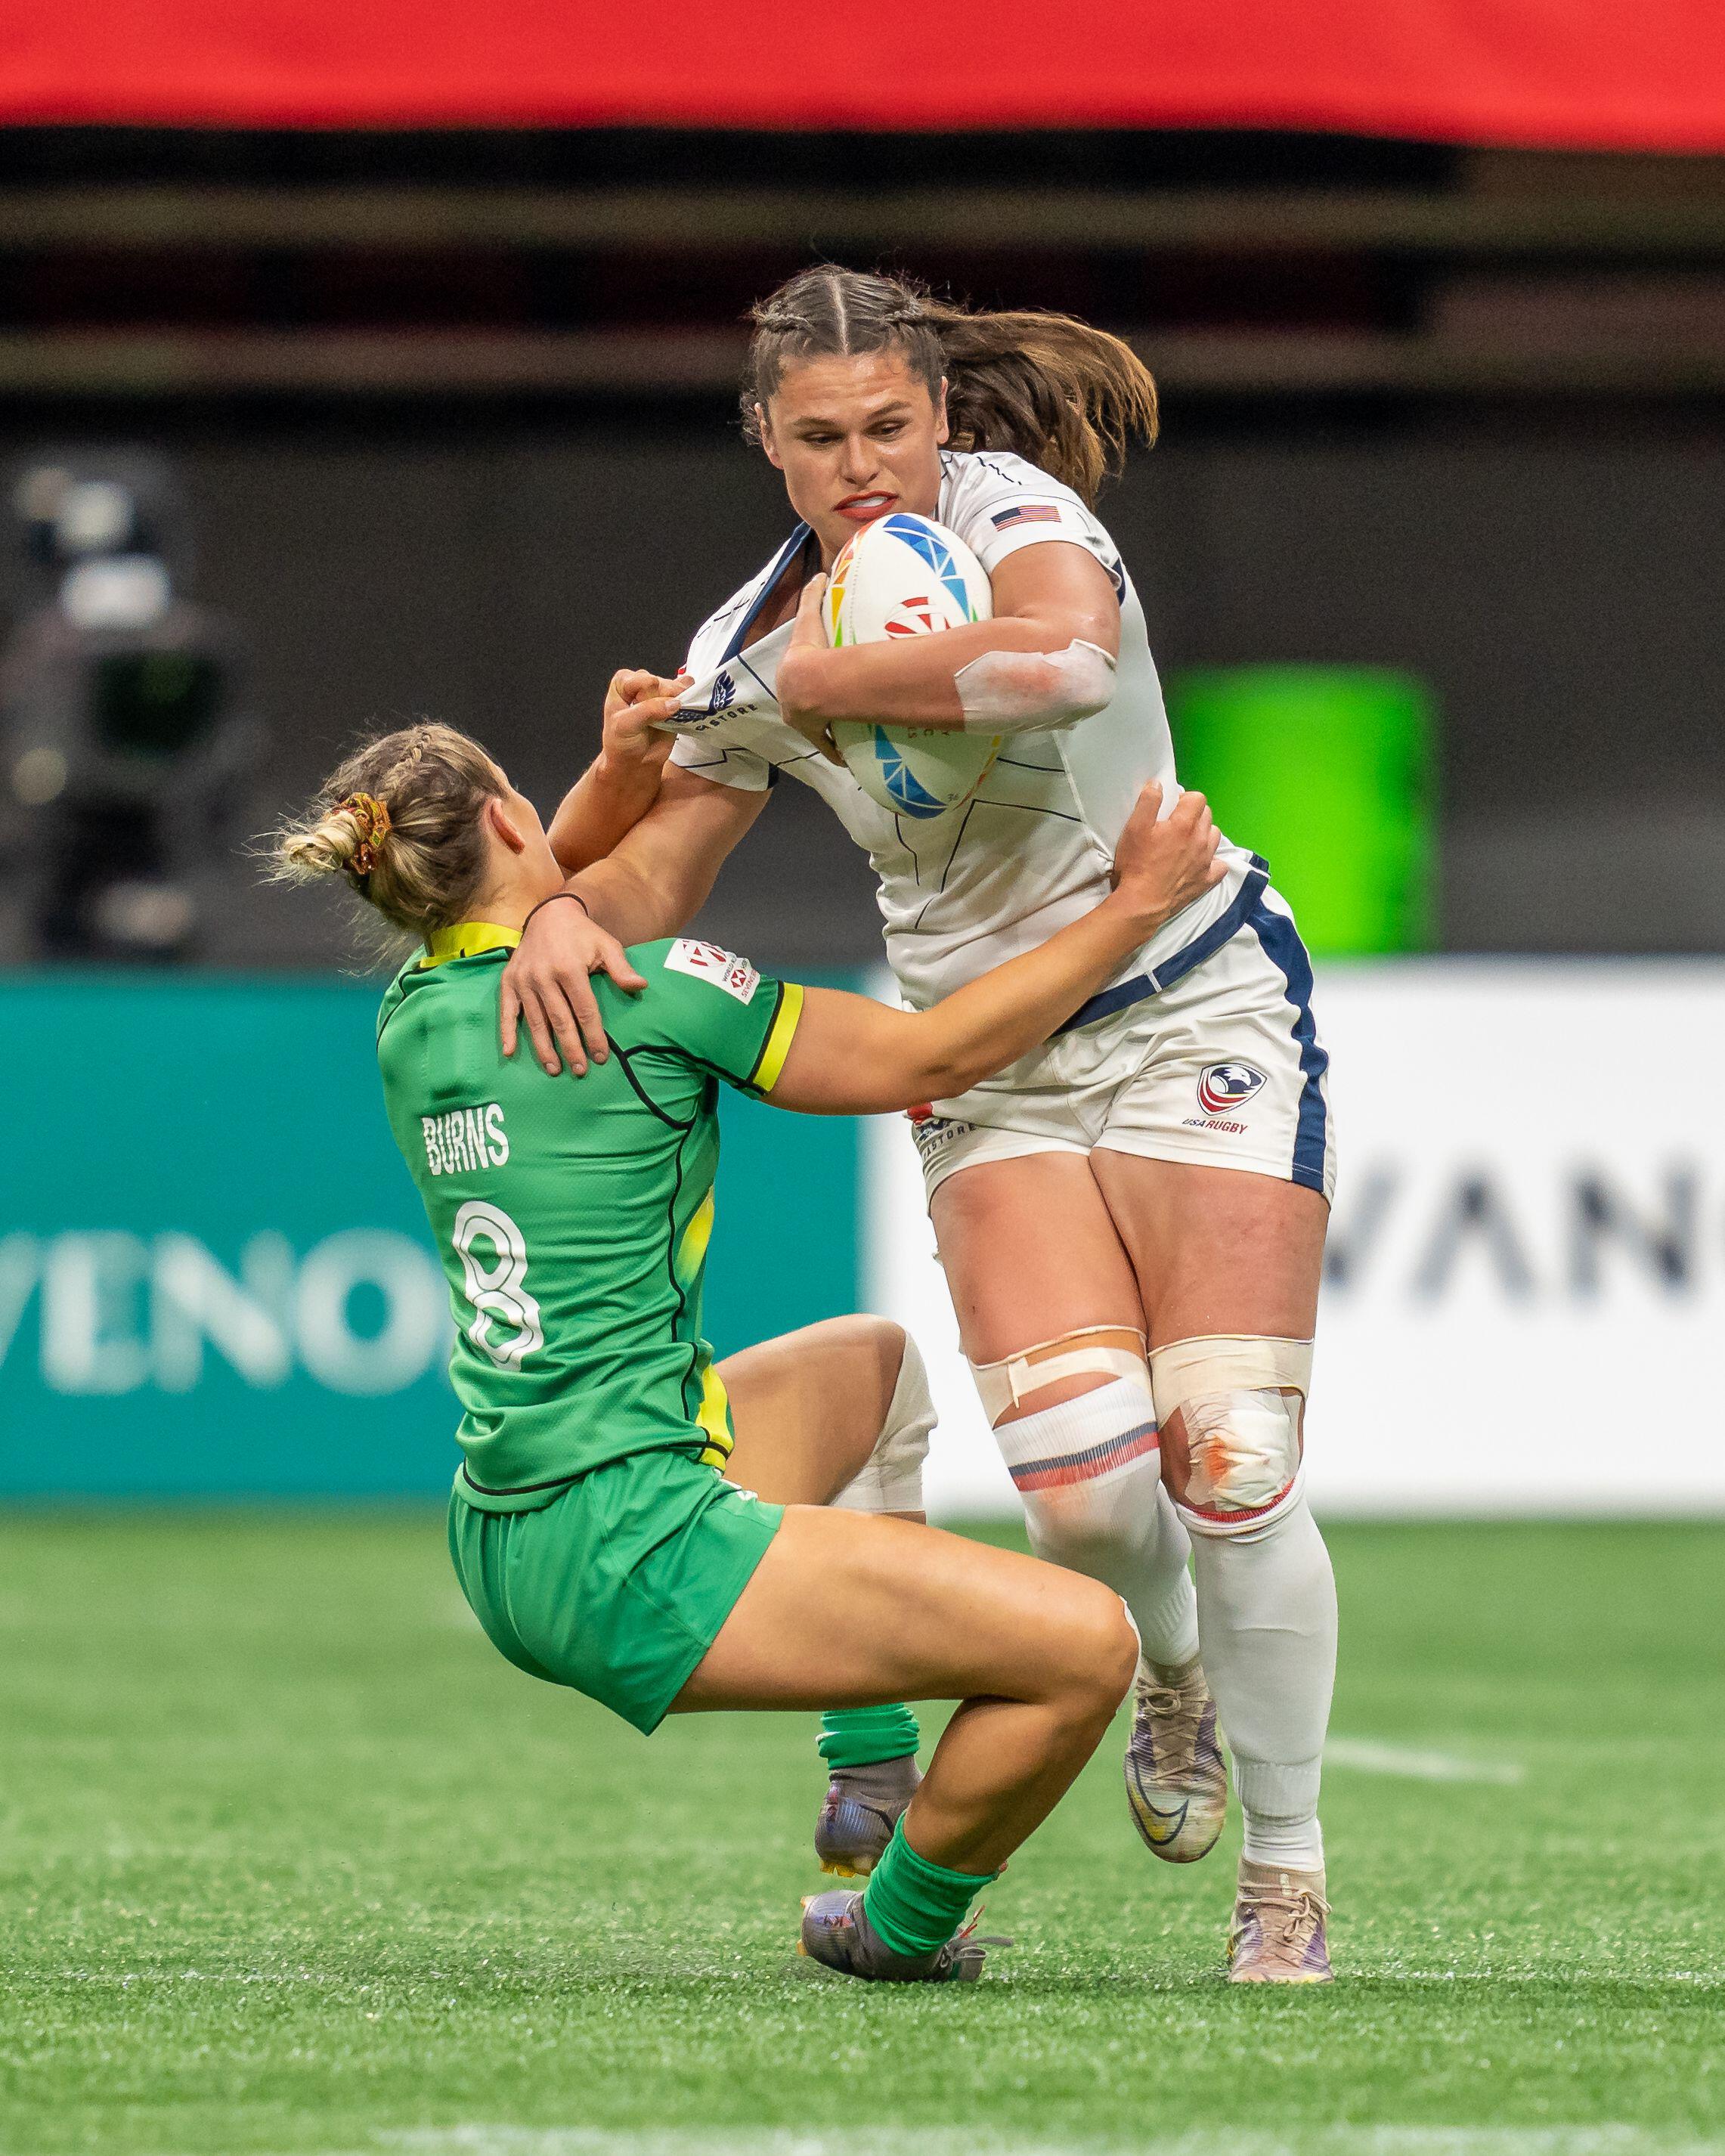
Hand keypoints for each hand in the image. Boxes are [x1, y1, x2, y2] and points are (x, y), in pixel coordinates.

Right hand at [499, 897, 647, 1076]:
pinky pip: (507, 1010)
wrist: (550, 914)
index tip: (601, 1057)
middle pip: (560, 1021)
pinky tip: (510, 1052)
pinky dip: (506, 1031)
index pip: (584, 1011)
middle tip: (580, 1070)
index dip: (594, 1036)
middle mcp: (544, 976)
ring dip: (544, 1048)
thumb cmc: (583, 935)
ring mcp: (524, 980)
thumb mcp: (607, 945)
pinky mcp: (508, 981)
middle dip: (571, 1048)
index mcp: (570, 969)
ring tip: (555, 1069)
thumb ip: (621, 968)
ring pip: (535, 1021)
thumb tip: (641, 986)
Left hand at [598, 668, 688, 783]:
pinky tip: (683, 711)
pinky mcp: (674, 701)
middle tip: (654, 720)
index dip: (647, 698)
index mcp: (623, 682)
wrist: (634, 763)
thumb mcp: (626, 725)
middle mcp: (641, 682)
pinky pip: (688, 692)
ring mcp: (659, 691)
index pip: (645, 681)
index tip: (640, 715)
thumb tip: (674, 703)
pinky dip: (690, 700)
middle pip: (663, 683)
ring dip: (677, 702)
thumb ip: (648, 710)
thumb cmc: (622, 743)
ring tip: (666, 718)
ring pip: (677, 687)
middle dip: (662, 701)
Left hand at [776, 575, 843, 764]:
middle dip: (815, 709)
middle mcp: (792, 706)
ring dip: (826, 730)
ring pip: (817, 729)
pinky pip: (827, 746)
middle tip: (832, 706)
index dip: (805, 682)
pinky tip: (844, 758)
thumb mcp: (808, 619)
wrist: (811, 682)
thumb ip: (812, 596)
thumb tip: (819, 574)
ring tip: (841, 727)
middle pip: (805, 708)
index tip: (817, 682)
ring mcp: (804, 723)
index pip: (795, 682)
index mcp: (789, 681)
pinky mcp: (816, 736)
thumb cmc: (808, 651)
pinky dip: (835, 753)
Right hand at [1109, 783, 1223, 929]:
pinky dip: (1213, 861)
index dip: (1184, 799)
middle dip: (1194, 814)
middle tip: (1175, 824)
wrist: (1142, 902)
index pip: (1197, 798)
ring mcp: (1206, 861)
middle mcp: (1201, 839)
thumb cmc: (1136, 864)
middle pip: (1208, 815)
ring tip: (1187, 842)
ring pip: (1215, 836)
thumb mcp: (1134, 828)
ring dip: (1204, 834)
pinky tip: (1199, 862)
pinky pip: (1220, 865)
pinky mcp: (1206, 880)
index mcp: (1184, 824)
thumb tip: (1158, 784)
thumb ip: (1148, 802)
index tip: (1171, 808)